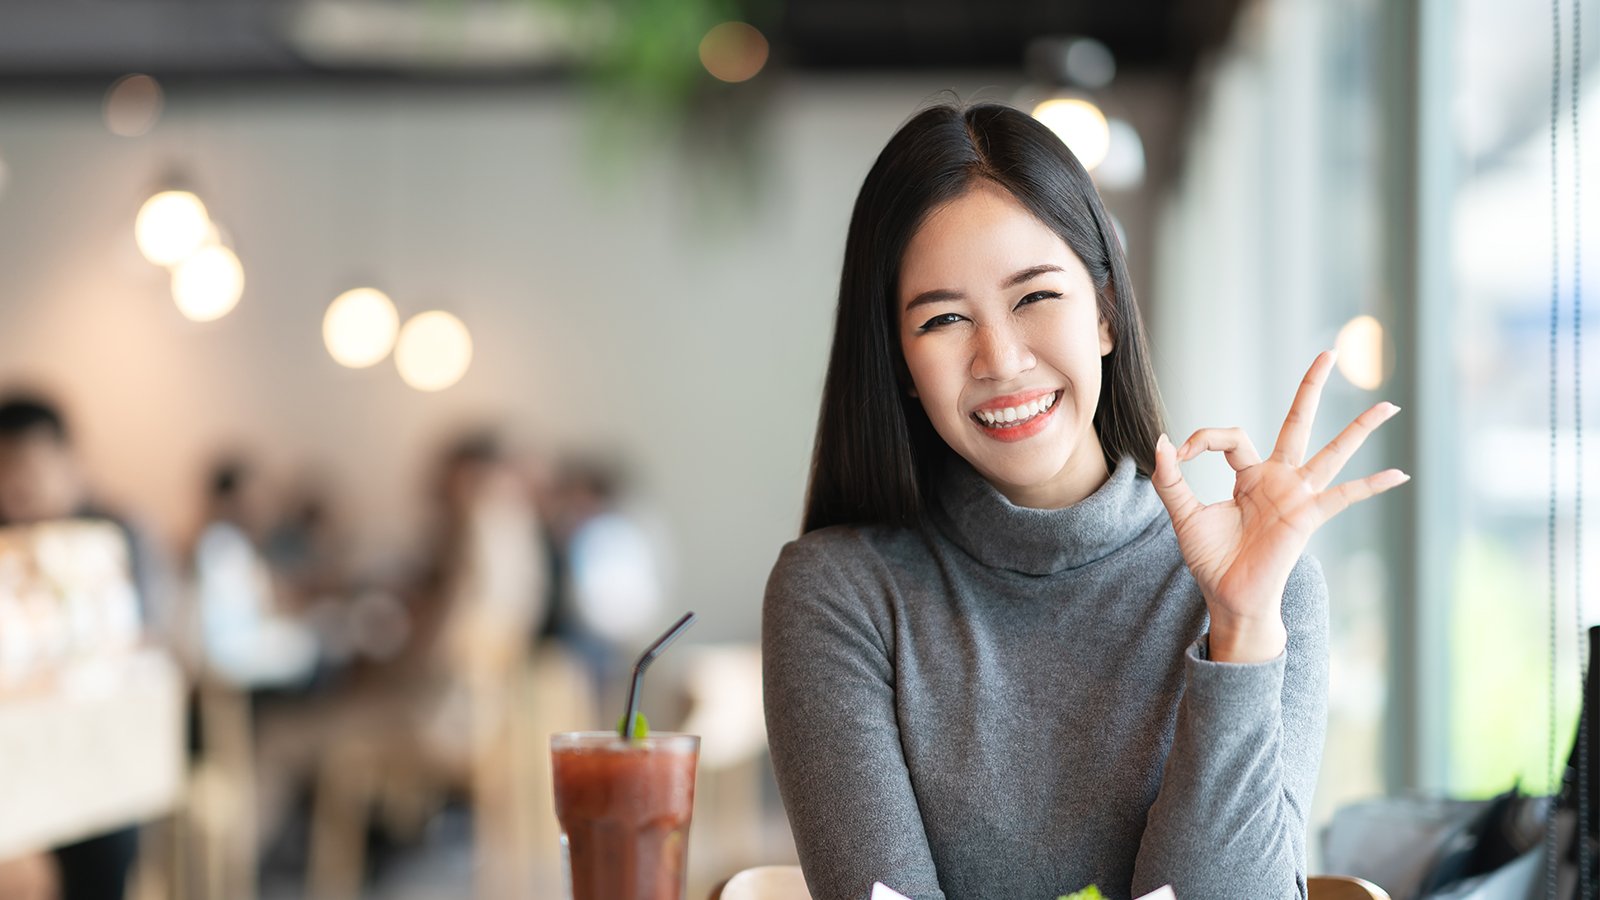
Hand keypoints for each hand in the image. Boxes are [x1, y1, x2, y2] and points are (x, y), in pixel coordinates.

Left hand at [1150, 351, 1409, 662]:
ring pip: (1331, 452)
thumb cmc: (1211, 559)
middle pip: (1298, 422)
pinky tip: (1401, 475)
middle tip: (1329, 353)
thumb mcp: (1184, 515)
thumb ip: (1172, 480)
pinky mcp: (1308, 517)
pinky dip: (1372, 486)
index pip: (1232, 436)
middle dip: (1312, 387)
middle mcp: (1278, 479)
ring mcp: (1297, 496)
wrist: (1228, 596)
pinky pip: (1344, 497)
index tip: (1181, 453)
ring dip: (1359, 428)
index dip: (1204, 438)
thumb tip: (1163, 441)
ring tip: (1389, 406)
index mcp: (1249, 475)